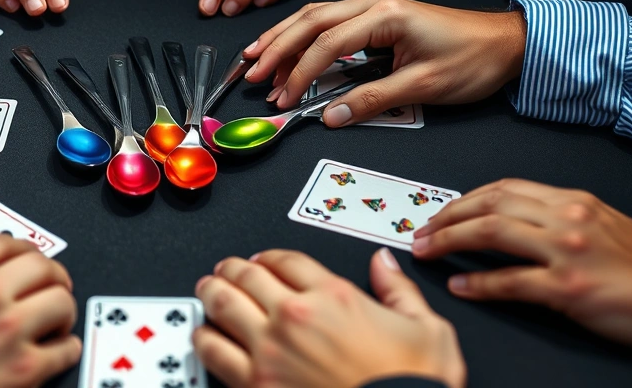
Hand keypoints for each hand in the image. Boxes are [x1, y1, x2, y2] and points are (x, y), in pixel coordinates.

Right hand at [0, 235, 80, 387]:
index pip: (2, 241)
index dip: (19, 248)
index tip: (23, 258)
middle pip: (42, 265)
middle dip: (50, 274)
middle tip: (49, 286)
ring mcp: (8, 332)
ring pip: (61, 300)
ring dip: (61, 309)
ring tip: (54, 320)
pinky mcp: (25, 370)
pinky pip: (66, 347)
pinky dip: (66, 349)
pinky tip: (55, 354)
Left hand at [194, 249, 464, 387]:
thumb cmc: (415, 385)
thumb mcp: (428, 330)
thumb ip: (399, 291)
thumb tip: (384, 263)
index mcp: (335, 296)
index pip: (287, 259)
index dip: (272, 257)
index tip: (265, 261)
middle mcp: (296, 316)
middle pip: (247, 275)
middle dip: (233, 268)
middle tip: (226, 269)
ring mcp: (271, 349)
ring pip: (223, 304)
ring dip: (212, 292)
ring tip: (207, 289)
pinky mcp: (254, 384)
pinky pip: (214, 351)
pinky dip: (204, 337)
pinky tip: (204, 335)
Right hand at [243, 0, 527, 125]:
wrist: (506, 42)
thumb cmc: (472, 60)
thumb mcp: (424, 86)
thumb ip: (372, 100)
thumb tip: (329, 117)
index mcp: (385, 15)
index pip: (326, 44)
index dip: (299, 73)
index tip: (283, 99)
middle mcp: (373, 3)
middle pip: (310, 20)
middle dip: (276, 48)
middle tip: (251, 74)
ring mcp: (373, 5)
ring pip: (313, 16)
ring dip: (282, 37)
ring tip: (254, 59)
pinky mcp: (375, 15)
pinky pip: (327, 21)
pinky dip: (301, 35)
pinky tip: (285, 46)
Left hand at [413, 179, 631, 348]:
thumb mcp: (603, 225)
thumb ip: (560, 217)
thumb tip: (514, 219)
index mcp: (572, 201)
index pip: (502, 189)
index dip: (463, 199)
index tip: (441, 210)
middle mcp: (567, 219)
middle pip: (488, 205)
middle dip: (446, 216)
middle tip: (421, 231)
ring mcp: (567, 252)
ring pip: (490, 233)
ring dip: (449, 241)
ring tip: (426, 251)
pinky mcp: (569, 287)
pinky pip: (510, 281)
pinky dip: (479, 283)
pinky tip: (460, 285)